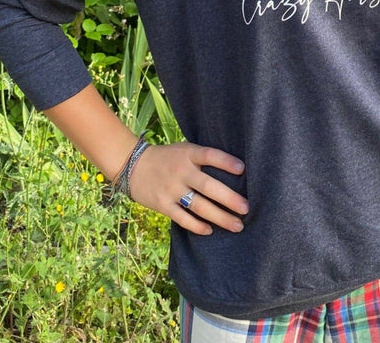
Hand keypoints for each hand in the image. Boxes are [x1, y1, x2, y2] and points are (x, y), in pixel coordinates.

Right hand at [128, 142, 247, 235]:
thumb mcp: (185, 150)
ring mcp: (171, 189)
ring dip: (219, 217)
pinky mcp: (162, 205)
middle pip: (208, 186)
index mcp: (188, 154)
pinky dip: (197, 226)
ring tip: (237, 225)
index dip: (226, 161)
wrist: (133, 166)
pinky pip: (182, 218)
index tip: (242, 169)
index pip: (210, 155)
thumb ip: (203, 158)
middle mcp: (181, 171)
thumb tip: (236, 170)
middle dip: (229, 199)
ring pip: (199, 206)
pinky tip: (210, 231)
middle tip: (246, 208)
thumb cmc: (169, 158)